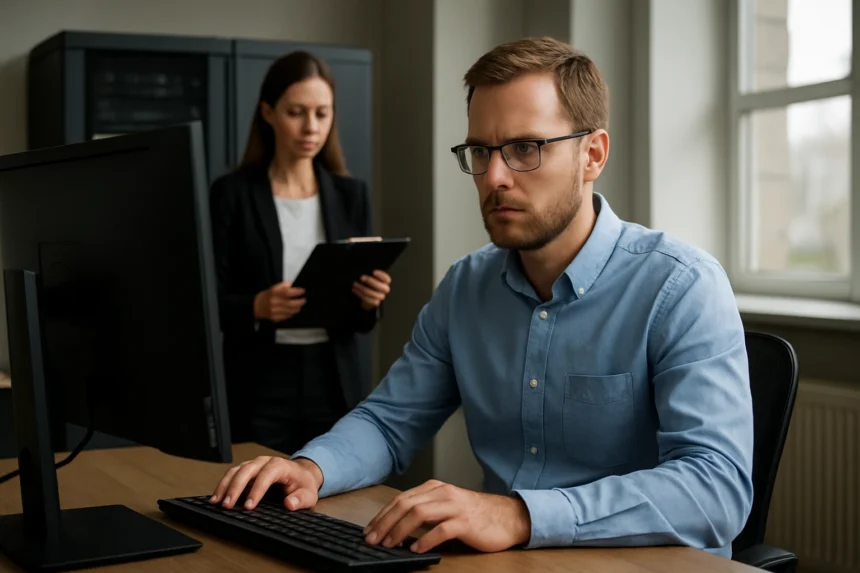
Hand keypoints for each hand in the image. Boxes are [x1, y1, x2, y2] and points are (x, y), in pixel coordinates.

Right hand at [210, 455, 323, 510]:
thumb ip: (301, 499)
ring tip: (216, 502)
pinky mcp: (247, 470)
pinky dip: (223, 485)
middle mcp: (265, 462)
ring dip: (225, 486)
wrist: (301, 474)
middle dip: (235, 488)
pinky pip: (233, 474)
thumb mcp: (308, 494)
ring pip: (236, 471)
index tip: (249, 506)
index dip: (257, 490)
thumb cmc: (303, 484)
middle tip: (227, 505)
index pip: (267, 475)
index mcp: (280, 466)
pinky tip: (217, 497)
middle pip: (247, 470)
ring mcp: (254, 465)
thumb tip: (290, 503)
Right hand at [254, 281, 304, 321]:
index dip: (297, 292)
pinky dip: (291, 313)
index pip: (287, 292)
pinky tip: (292, 310)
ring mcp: (274, 311)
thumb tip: (293, 285)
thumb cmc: (266, 297)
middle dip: (300, 302)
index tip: (302, 291)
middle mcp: (274, 302)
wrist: (256, 306)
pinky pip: (287, 316)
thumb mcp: (273, 288)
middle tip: (303, 300)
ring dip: (297, 308)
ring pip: (290, 311)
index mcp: (274, 293)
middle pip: (291, 303)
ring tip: (299, 305)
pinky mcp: (275, 317)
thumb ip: (284, 285)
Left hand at [352, 270, 390, 310]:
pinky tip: (355, 290)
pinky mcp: (375, 302)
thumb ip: (369, 273)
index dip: (381, 275)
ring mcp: (380, 296)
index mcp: (385, 282)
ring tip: (355, 284)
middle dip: (371, 281)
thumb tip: (363, 269)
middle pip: (382, 287)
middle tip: (361, 277)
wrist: (365, 295)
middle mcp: (384, 289)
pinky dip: (361, 295)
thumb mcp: (369, 276)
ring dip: (363, 289)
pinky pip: (369, 300)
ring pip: (375, 294)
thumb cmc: (367, 283)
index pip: (387, 279)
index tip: (373, 272)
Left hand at [363, 480, 530, 553]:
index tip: (369, 530)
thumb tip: (396, 525)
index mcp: (435, 488)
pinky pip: (441, 530)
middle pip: (406, 504)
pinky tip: (416, 549)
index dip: (382, 515)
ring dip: (400, 530)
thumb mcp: (446, 506)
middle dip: (385, 522)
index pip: (401, 499)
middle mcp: (443, 493)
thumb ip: (425, 510)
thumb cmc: (475, 515)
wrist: (507, 517)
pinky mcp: (466, 522)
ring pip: (419, 514)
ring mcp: (455, 506)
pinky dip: (425, 540)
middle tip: (373, 539)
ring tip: (390, 545)